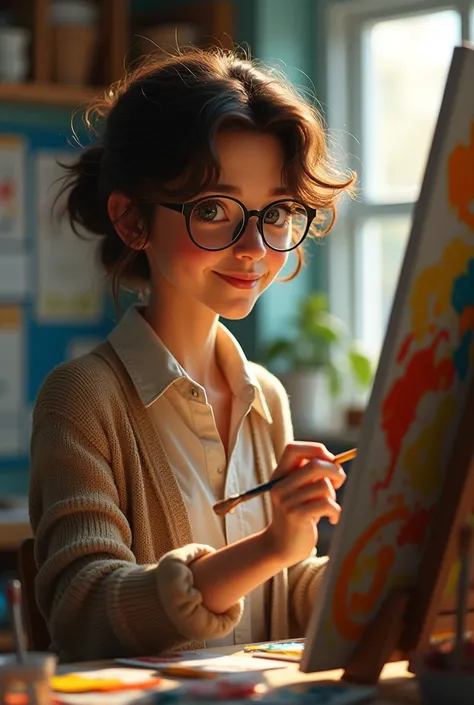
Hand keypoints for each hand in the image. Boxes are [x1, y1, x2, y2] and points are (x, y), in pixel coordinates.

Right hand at [263, 442, 345, 566]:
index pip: (293, 448)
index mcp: (279, 475)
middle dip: (335, 472)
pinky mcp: (296, 516)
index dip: (315, 449)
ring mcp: (287, 501)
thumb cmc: (298, 515)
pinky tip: (332, 519)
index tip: (328, 460)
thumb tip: (336, 462)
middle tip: (338, 483)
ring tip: (329, 506)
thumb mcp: (298, 491)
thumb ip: (310, 475)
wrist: (281, 547)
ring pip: (323, 486)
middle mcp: (280, 485)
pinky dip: (335, 511)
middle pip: (315, 465)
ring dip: (333, 495)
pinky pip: (326, 504)